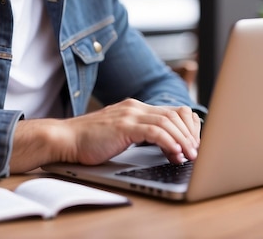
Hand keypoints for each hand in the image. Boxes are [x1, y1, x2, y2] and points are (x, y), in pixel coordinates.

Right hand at [64, 99, 200, 164]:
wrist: (64, 139)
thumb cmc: (88, 141)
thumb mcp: (119, 134)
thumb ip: (140, 134)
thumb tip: (166, 147)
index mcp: (135, 108)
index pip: (172, 111)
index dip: (188, 127)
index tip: (194, 144)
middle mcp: (134, 107)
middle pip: (175, 114)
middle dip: (191, 134)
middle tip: (197, 152)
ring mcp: (128, 115)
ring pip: (168, 122)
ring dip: (183, 140)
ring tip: (190, 155)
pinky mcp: (123, 126)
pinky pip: (155, 131)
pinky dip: (169, 142)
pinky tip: (175, 153)